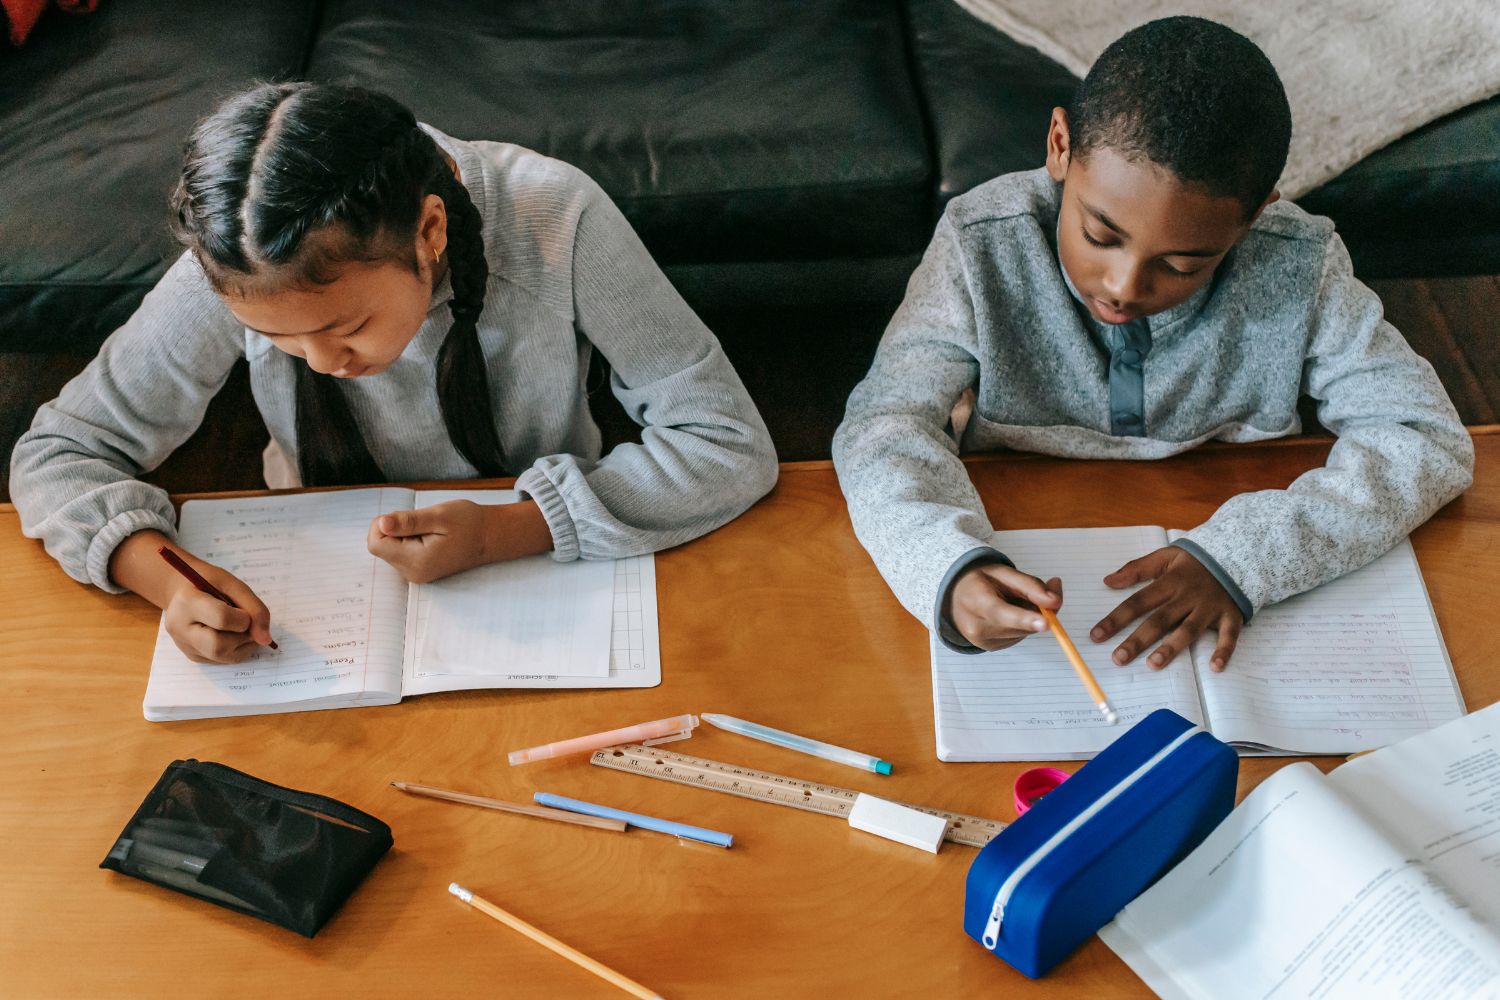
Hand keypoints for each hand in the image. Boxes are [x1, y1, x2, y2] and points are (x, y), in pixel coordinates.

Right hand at [109, 530, 272, 663]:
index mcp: (186, 602)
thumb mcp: (233, 584)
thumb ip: (254, 608)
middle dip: (242, 636)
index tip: (245, 611)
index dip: (244, 617)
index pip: (221, 619)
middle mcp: (179, 628)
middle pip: (218, 646)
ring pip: (223, 656)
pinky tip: (230, 633)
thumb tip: (265, 640)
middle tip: (244, 622)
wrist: (186, 591)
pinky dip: (236, 648)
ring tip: (238, 626)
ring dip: (243, 643)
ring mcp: (184, 645)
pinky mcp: (193, 656)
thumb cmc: (210, 584)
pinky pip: (223, 660)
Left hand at [367, 499, 551, 583]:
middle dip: (395, 529)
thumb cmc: (469, 523)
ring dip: (402, 535)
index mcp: (417, 561)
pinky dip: (408, 540)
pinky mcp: (419, 571)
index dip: (383, 525)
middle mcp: (413, 573)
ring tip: (429, 531)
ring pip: (389, 549)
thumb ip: (408, 521)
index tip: (406, 518)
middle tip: (423, 523)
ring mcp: (416, 574)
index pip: (376, 543)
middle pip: (381, 547)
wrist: (490, 537)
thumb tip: (381, 523)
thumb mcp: (439, 516)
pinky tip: (429, 538)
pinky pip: (399, 553)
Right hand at [948, 563, 1062, 650]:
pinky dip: (1021, 626)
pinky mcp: (989, 647)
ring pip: (1022, 632)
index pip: (1002, 612)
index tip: (1046, 623)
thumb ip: (1031, 586)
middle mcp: (975, 626)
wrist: (955, 595)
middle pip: (1018, 625)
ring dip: (1028, 619)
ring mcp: (981, 640)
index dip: (1025, 618)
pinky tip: (1008, 614)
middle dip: (1036, 612)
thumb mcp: (1004, 573)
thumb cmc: (982, 580)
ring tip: (1011, 603)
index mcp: (975, 600)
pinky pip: (1018, 637)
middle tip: (1041, 595)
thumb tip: (1056, 602)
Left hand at [1090, 547, 1242, 670]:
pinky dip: (1224, 650)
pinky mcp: (1231, 615)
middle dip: (1138, 640)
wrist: (1238, 554)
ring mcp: (1210, 607)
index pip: (1138, 602)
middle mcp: (1188, 596)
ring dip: (1172, 648)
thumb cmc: (1194, 561)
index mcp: (1170, 581)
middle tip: (1118, 658)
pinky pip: (1229, 635)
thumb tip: (1108, 581)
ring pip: (1189, 630)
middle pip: (1159, 620)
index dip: (1116, 619)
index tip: (1096, 635)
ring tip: (1153, 664)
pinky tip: (1215, 667)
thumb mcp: (1164, 556)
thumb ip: (1136, 569)